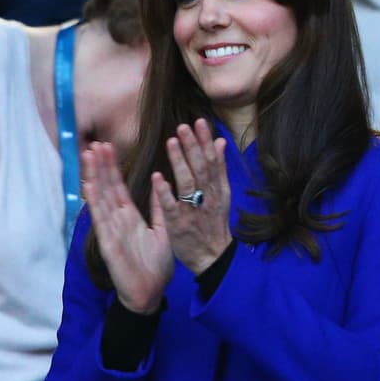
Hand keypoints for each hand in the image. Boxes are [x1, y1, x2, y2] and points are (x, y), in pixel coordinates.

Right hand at [81, 141, 172, 314]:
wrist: (150, 293)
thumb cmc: (155, 265)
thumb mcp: (162, 229)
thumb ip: (159, 207)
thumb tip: (160, 182)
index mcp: (129, 217)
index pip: (118, 187)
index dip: (112, 168)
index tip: (107, 147)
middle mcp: (117, 221)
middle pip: (106, 188)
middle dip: (101, 166)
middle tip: (96, 143)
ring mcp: (110, 231)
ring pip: (100, 199)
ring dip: (94, 177)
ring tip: (89, 155)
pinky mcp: (108, 244)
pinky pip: (101, 221)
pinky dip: (94, 203)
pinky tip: (89, 186)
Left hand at [152, 119, 232, 274]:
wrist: (212, 258)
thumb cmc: (213, 224)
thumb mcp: (221, 194)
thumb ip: (218, 168)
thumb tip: (219, 142)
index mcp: (218, 190)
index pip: (213, 161)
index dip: (206, 142)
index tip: (200, 123)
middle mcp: (208, 198)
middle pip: (201, 169)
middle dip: (193, 146)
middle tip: (183, 126)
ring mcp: (193, 211)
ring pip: (188, 183)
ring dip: (180, 162)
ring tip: (171, 142)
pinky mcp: (179, 224)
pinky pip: (172, 206)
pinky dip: (165, 192)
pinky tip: (158, 177)